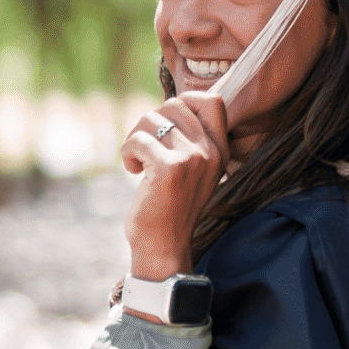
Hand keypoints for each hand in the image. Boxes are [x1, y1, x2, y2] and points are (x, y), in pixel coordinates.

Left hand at [121, 91, 227, 293]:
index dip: (183, 102)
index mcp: (220, 151)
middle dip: (151, 121)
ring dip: (136, 137)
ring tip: (138, 162)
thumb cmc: (172, 208)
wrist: (165, 247)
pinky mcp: (168, 169)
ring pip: (152, 119)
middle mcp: (211, 152)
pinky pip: (138, 139)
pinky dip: (128, 152)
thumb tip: (170, 106)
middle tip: (145, 148)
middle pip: (174, 105)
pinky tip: (132, 170)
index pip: (212, 100)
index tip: (167, 125)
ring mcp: (192, 159)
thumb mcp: (194, 171)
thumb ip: (191, 141)